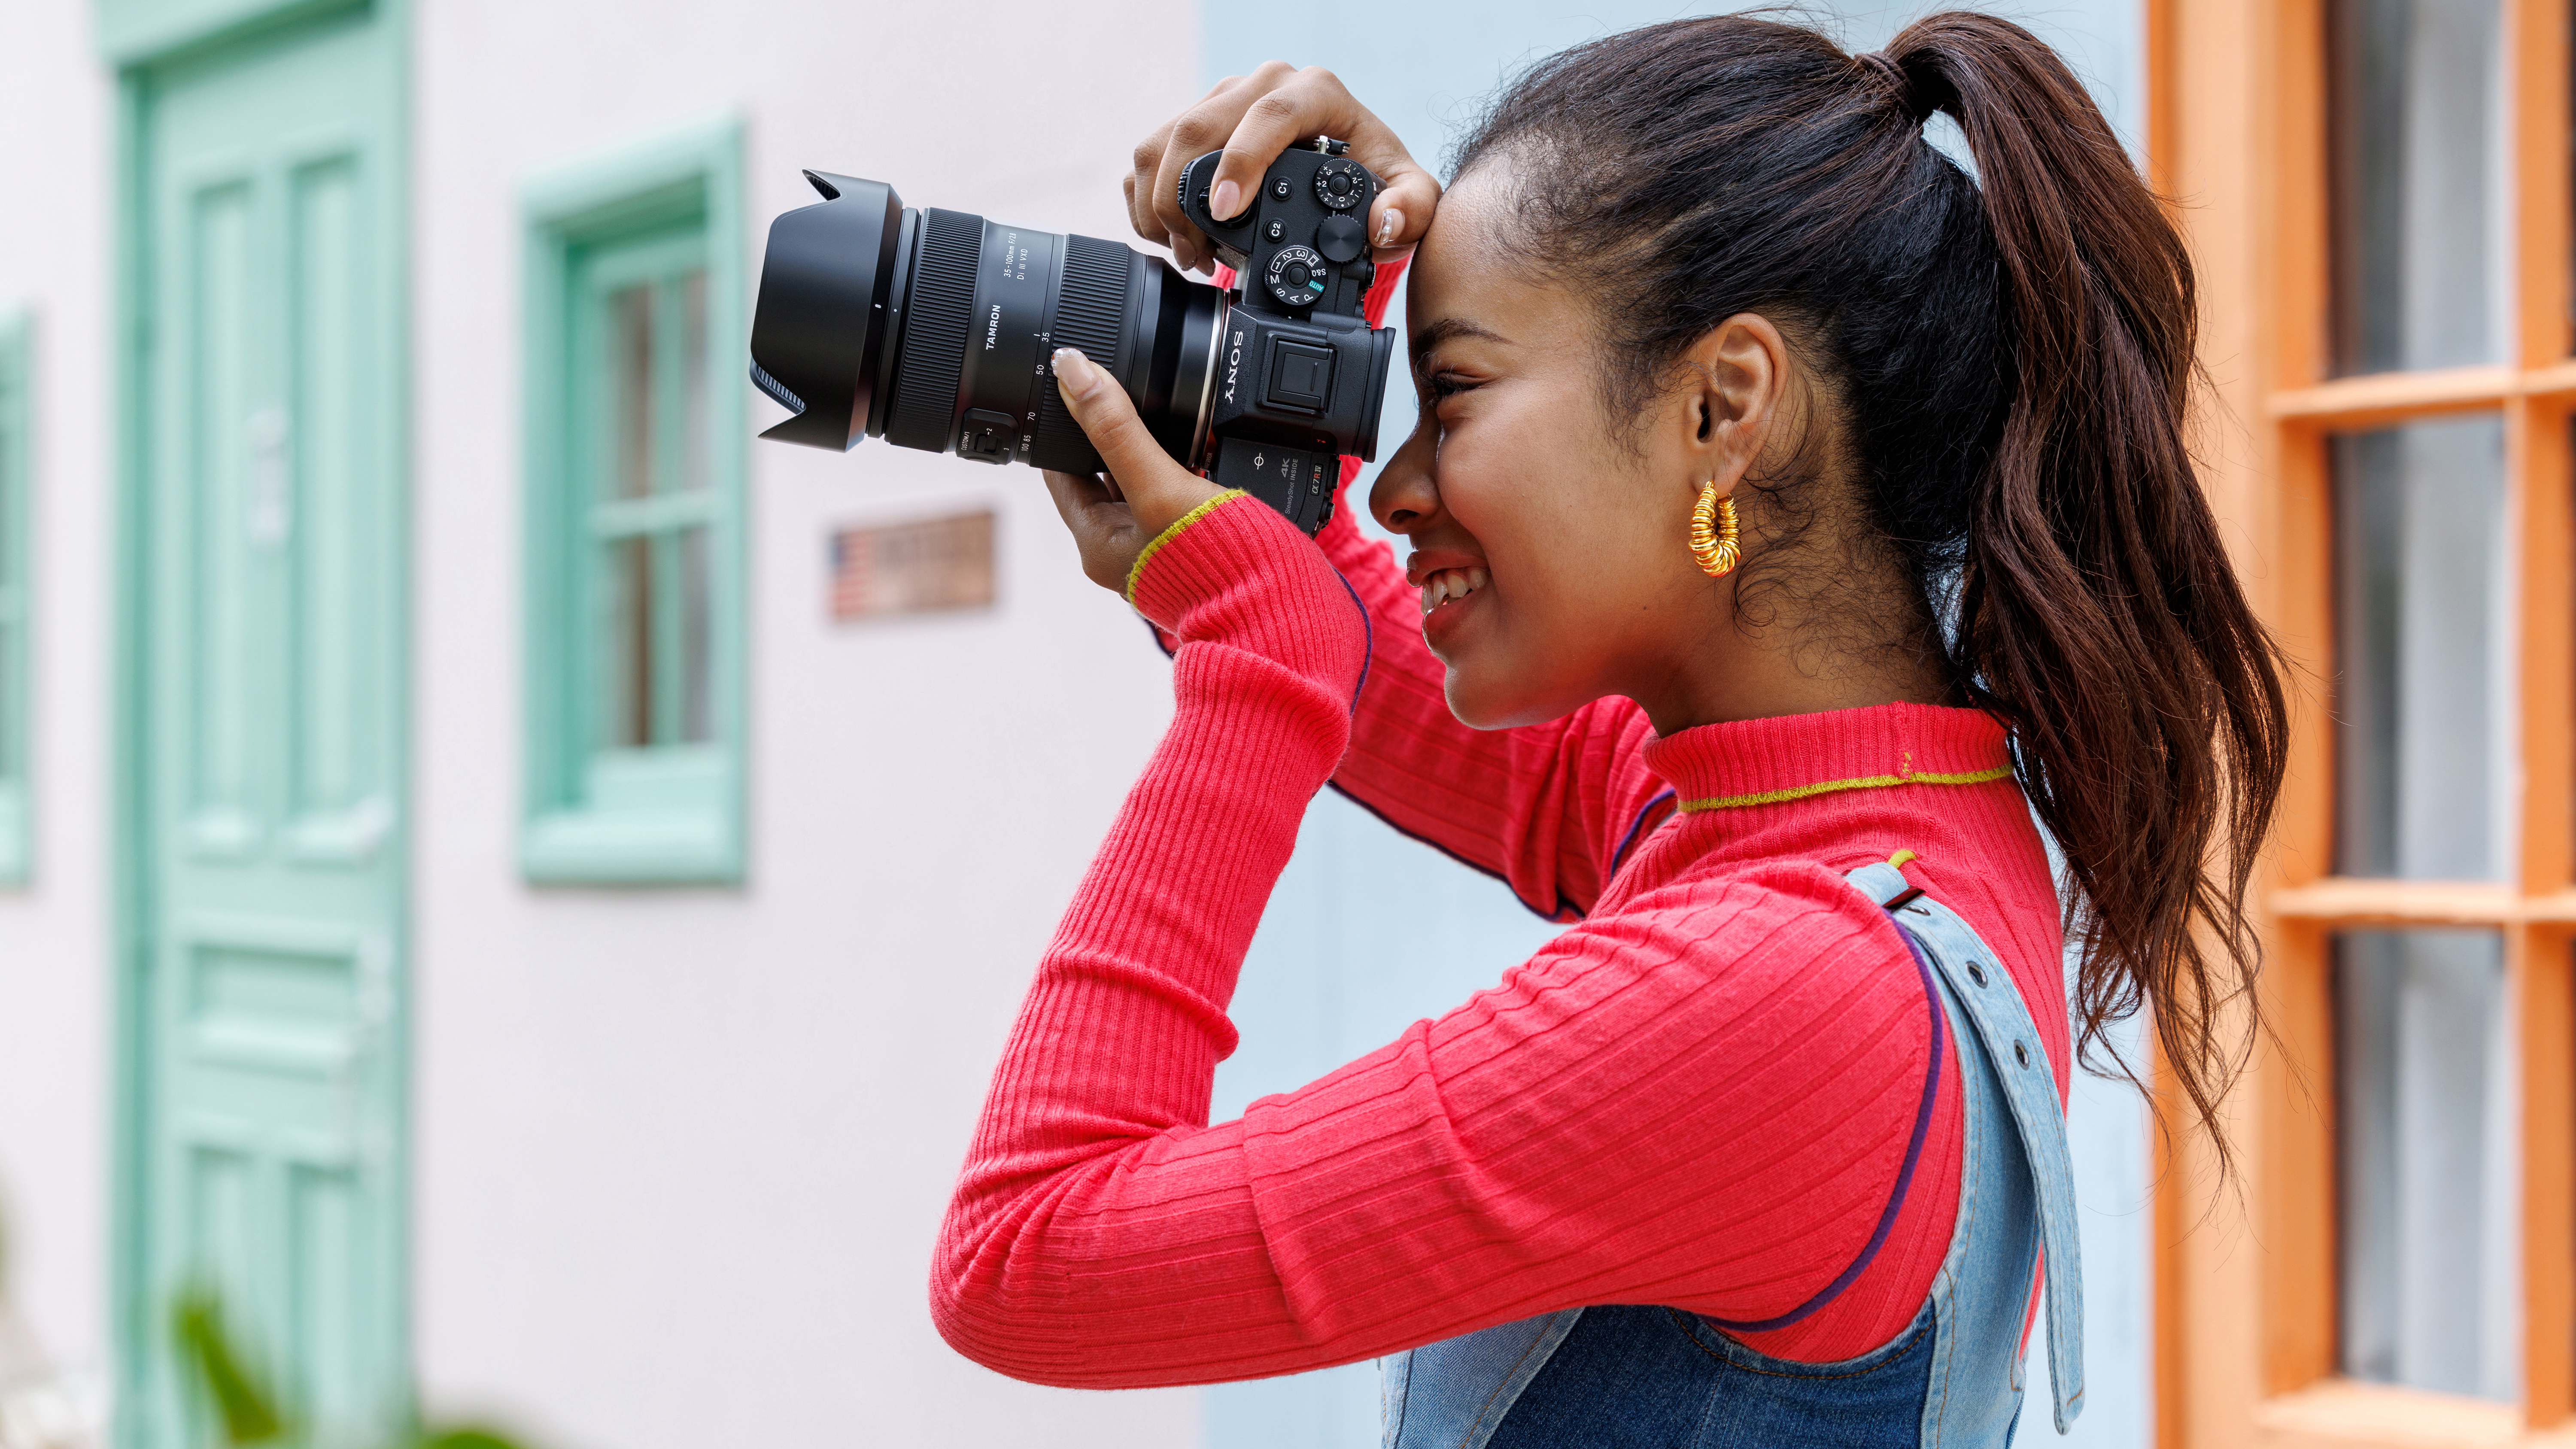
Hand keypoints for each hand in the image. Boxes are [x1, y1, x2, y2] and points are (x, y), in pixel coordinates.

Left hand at [1042, 347, 1226, 593]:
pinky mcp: (1195, 540)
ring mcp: (1161, 546)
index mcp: (1099, 544)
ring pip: (1144, 479)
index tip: (1072, 386)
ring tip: (1170, 412)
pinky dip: (1187, 465)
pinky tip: (1205, 445)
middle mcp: (1125, 549)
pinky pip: (1179, 491)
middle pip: (1102, 473)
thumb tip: (1073, 370)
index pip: (1061, 471)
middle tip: (1125, 389)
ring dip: (1154, 446)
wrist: (1281, 611)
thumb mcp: (1160, 487)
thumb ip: (1118, 430)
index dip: (1063, 425)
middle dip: (1113, 433)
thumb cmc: (1219, 566)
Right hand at [1125, 63, 1441, 275]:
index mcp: (1314, 93)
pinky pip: (1149, 153)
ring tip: (1187, 253)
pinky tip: (1169, 236)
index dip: (1238, 161)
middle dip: (1184, 198)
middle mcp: (1263, 86)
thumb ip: (1411, 209)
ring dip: (1160, 202)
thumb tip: (1382, 224)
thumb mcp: (1407, 193)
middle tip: (1198, 254)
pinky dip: (1146, 199)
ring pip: (1164, 140)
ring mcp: (1223, 100)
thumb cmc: (1372, 178)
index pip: (1267, 115)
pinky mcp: (1194, 122)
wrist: (1343, 169)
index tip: (1223, 212)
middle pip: (1199, 127)